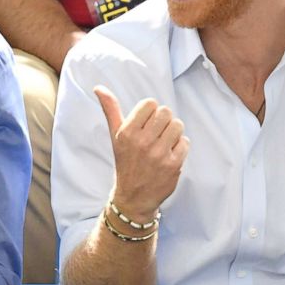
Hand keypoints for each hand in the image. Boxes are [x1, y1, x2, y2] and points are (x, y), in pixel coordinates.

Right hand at [94, 85, 188, 219]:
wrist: (133, 197)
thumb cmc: (125, 162)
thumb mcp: (115, 136)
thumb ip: (110, 110)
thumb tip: (99, 87)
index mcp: (127, 132)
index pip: (150, 103)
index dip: (151, 113)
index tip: (146, 125)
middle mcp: (142, 142)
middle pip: (166, 112)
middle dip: (163, 122)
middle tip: (156, 135)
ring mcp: (159, 154)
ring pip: (178, 125)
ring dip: (173, 133)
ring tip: (163, 144)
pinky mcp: (173, 165)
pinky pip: (185, 142)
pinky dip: (180, 147)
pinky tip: (169, 155)